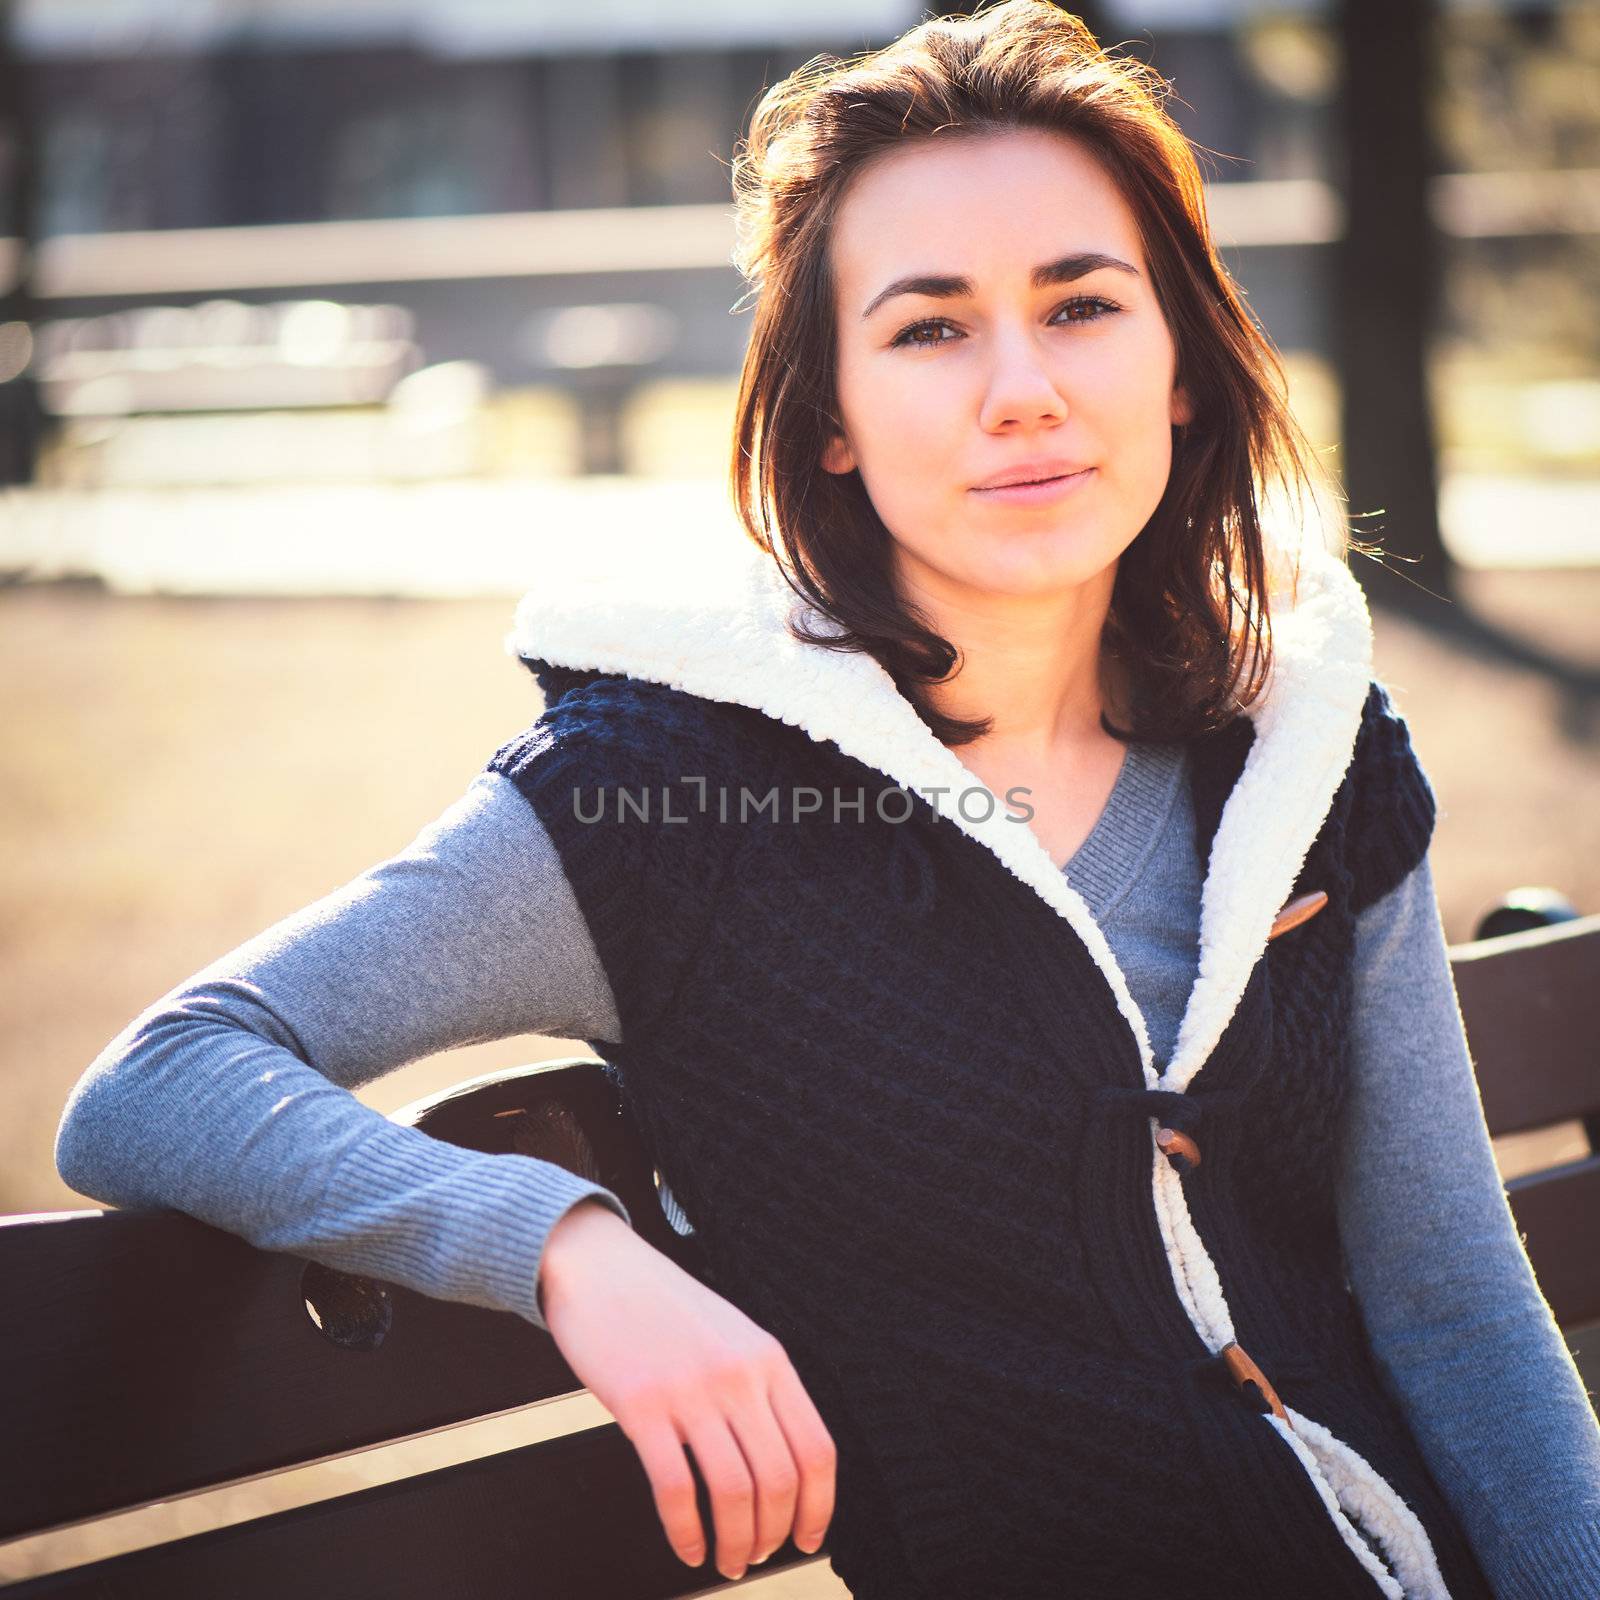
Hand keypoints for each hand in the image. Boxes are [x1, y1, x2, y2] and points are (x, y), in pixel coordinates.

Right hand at [538, 1198, 835, 1581]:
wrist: (599, 1266)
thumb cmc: (663, 1307)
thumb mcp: (733, 1335)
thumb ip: (760, 1387)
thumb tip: (782, 1465)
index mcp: (769, 1358)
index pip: (816, 1449)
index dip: (818, 1507)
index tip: (808, 1539)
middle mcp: (738, 1374)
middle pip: (778, 1479)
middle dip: (773, 1535)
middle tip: (758, 1557)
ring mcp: (690, 1388)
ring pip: (733, 1491)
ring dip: (736, 1543)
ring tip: (728, 1562)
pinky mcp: (641, 1403)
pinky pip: (674, 1487)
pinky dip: (685, 1532)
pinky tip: (686, 1548)